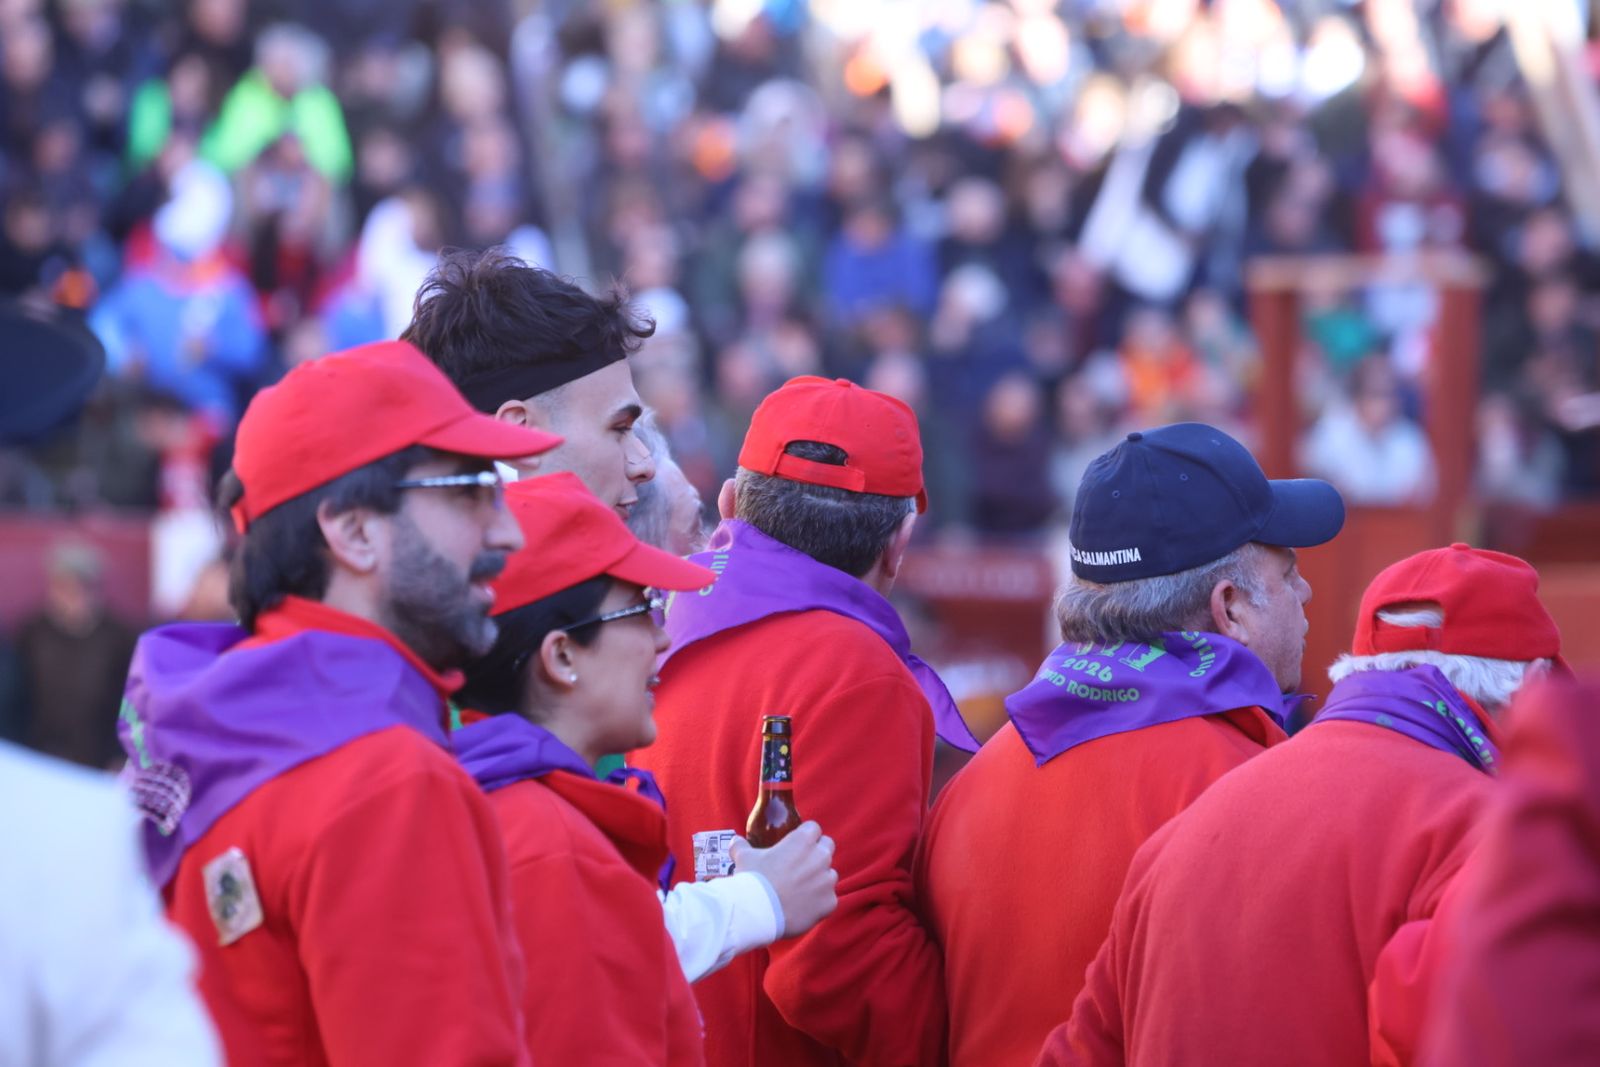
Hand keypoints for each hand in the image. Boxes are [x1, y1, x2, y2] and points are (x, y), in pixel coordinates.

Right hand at [729, 821, 837, 937]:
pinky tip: (803, 907)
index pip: (813, 829)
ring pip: (829, 874)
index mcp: (803, 841)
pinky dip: (819, 902)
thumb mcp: (743, 858)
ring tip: (800, 890)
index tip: (796, 845)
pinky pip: (829, 899)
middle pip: (827, 847)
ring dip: (819, 879)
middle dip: (817, 853)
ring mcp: (827, 880)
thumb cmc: (753, 880)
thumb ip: (741, 846)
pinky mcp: (830, 902)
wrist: (758, 912)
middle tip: (800, 865)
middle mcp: (820, 857)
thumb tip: (736, 841)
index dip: (805, 836)